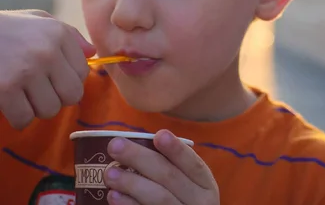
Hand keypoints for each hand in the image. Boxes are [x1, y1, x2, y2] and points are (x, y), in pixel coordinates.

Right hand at [0, 9, 95, 128]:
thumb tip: (92, 54)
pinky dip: (18, 117)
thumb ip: (68, 35)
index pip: (83, 72)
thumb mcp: (39, 20)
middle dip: (58, 98)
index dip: (68, 80)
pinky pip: (25, 119)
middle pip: (72, 95)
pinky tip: (10, 103)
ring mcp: (27, 71)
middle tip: (40, 92)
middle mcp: (47, 51)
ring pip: (50, 110)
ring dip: (36, 109)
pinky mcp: (6, 89)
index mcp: (58, 34)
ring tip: (23, 94)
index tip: (53, 78)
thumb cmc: (6, 28)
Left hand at [104, 130, 219, 204]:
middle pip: (170, 178)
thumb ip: (172, 166)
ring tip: (110, 173)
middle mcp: (199, 203)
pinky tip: (114, 196)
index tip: (159, 135)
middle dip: (140, 159)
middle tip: (115, 146)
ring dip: (131, 183)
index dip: (176, 149)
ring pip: (158, 198)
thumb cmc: (183, 200)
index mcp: (205, 185)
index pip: (193, 164)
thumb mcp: (189, 185)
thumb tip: (136, 144)